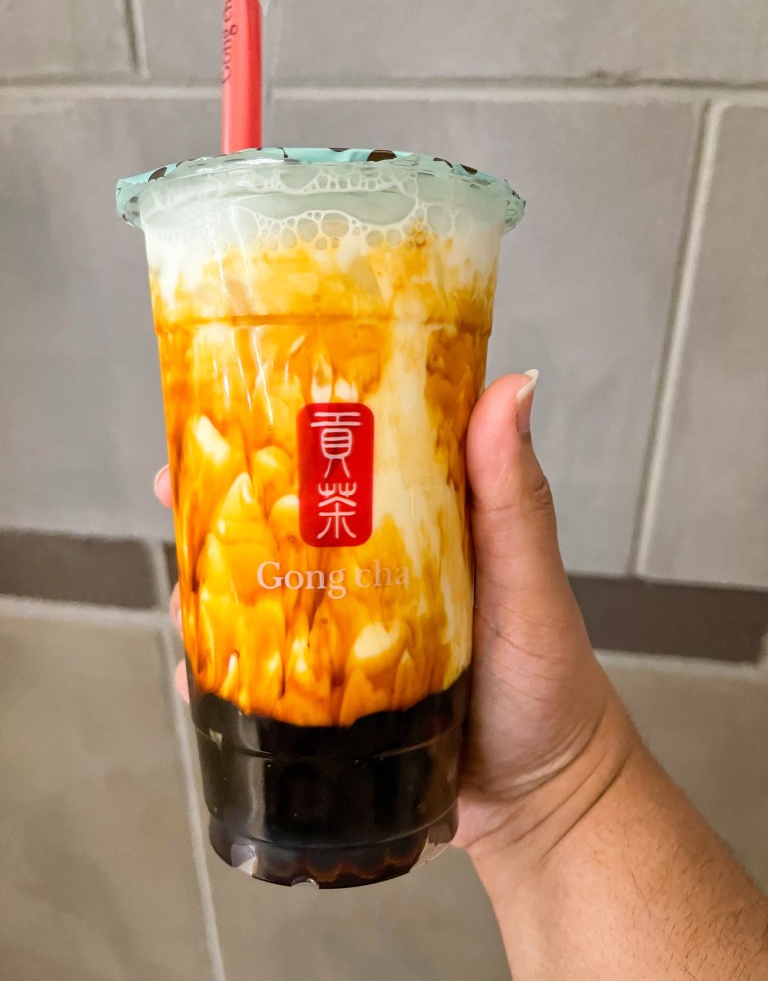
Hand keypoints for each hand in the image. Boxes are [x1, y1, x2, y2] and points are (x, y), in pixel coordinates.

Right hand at [154, 372, 635, 858]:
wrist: (541, 800)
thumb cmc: (548, 684)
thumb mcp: (528, 582)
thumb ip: (516, 496)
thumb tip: (514, 385)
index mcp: (415, 529)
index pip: (342, 462)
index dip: (282, 431)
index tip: (225, 408)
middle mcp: (371, 577)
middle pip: (281, 528)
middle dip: (222, 510)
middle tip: (174, 498)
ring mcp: (344, 641)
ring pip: (260, 600)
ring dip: (210, 591)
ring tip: (181, 596)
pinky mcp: (329, 706)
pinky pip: (263, 681)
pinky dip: (223, 676)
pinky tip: (194, 679)